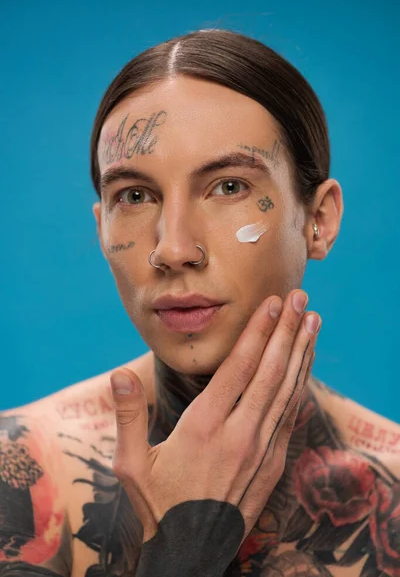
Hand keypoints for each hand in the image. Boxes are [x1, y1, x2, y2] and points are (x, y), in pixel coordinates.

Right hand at [110, 289, 319, 573]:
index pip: (239, 368)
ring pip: (287, 391)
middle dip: (287, 331)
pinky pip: (290, 415)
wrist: (191, 552)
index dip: (258, 332)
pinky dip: (300, 384)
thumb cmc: (158, 505)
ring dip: (301, 352)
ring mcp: (261, 450)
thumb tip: (120, 374)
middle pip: (271, 372)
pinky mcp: (273, 463)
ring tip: (313, 322)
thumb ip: (129, 416)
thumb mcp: (131, 464)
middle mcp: (240, 434)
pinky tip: (305, 365)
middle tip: (300, 299)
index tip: (272, 304)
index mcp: (204, 428)